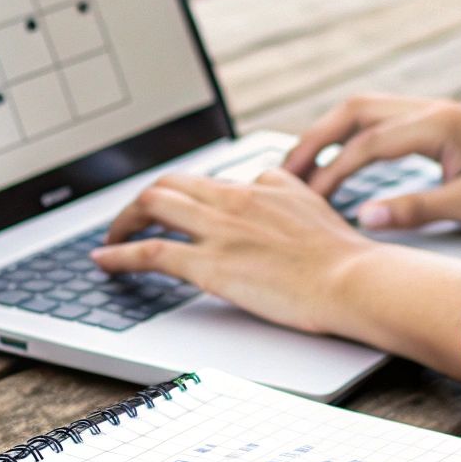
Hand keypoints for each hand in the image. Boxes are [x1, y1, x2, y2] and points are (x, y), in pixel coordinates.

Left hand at [90, 168, 379, 334]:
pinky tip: (105, 262)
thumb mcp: (315, 206)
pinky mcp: (209, 265)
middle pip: (170, 184)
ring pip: (152, 206)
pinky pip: (150, 251)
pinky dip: (120, 254)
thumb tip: (269, 185)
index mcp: (259, 186)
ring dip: (122, 222)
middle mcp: (233, 199)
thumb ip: (286, 194)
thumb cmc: (344, 257)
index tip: (171, 212)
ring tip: (110, 240)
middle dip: (141, 202)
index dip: (182, 197)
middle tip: (130, 222)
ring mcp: (219, 230)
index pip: (207, 182)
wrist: (355, 280)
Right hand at [283, 94, 460, 231]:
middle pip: (354, 113)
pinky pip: (384, 120)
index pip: (366, 144)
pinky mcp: (443, 124)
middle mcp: (432, 109)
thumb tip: (364, 218)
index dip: (332, 174)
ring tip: (304, 165)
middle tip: (284, 171)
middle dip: (315, 141)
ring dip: (332, 136)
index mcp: (437, 124)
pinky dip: (354, 137)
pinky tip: (345, 160)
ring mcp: (436, 113)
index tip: (308, 201)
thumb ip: (415, 210)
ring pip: (366, 111)